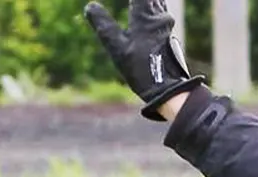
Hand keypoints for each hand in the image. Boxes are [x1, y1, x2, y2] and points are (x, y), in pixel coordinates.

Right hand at [83, 0, 206, 120]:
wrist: (167, 88)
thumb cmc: (141, 69)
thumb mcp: (116, 48)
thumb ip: (103, 25)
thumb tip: (90, 6)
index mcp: (145, 16)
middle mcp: (158, 15)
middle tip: (132, 0)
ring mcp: (164, 22)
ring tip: (137, 1)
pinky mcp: (166, 30)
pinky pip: (157, 5)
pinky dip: (149, 0)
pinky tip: (147, 2)